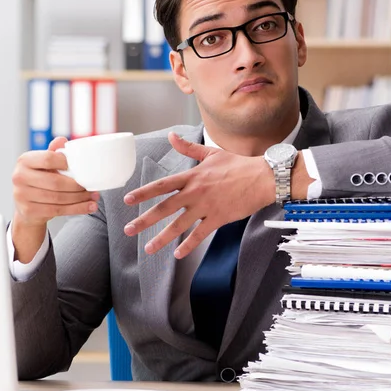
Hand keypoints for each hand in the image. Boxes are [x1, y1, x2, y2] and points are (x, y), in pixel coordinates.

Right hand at [12, 137, 99, 227]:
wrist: (27, 206)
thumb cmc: (40, 180)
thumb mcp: (44, 164)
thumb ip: (53, 153)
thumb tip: (62, 140)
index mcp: (24, 160)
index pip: (48, 159)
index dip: (66, 163)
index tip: (82, 167)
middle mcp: (19, 176)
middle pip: (55, 182)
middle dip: (78, 186)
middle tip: (92, 187)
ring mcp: (21, 195)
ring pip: (58, 198)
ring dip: (80, 198)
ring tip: (94, 196)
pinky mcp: (28, 210)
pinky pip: (57, 210)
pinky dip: (77, 209)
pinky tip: (89, 206)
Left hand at [123, 132, 274, 258]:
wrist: (262, 178)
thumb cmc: (239, 165)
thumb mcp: (211, 153)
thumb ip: (188, 148)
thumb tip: (171, 136)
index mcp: (192, 176)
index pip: (162, 185)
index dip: (143, 192)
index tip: (127, 200)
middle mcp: (195, 192)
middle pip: (165, 207)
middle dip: (145, 220)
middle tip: (128, 229)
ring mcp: (206, 206)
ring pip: (179, 224)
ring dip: (162, 238)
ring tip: (148, 248)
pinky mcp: (219, 218)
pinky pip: (200, 234)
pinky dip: (188, 245)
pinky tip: (178, 254)